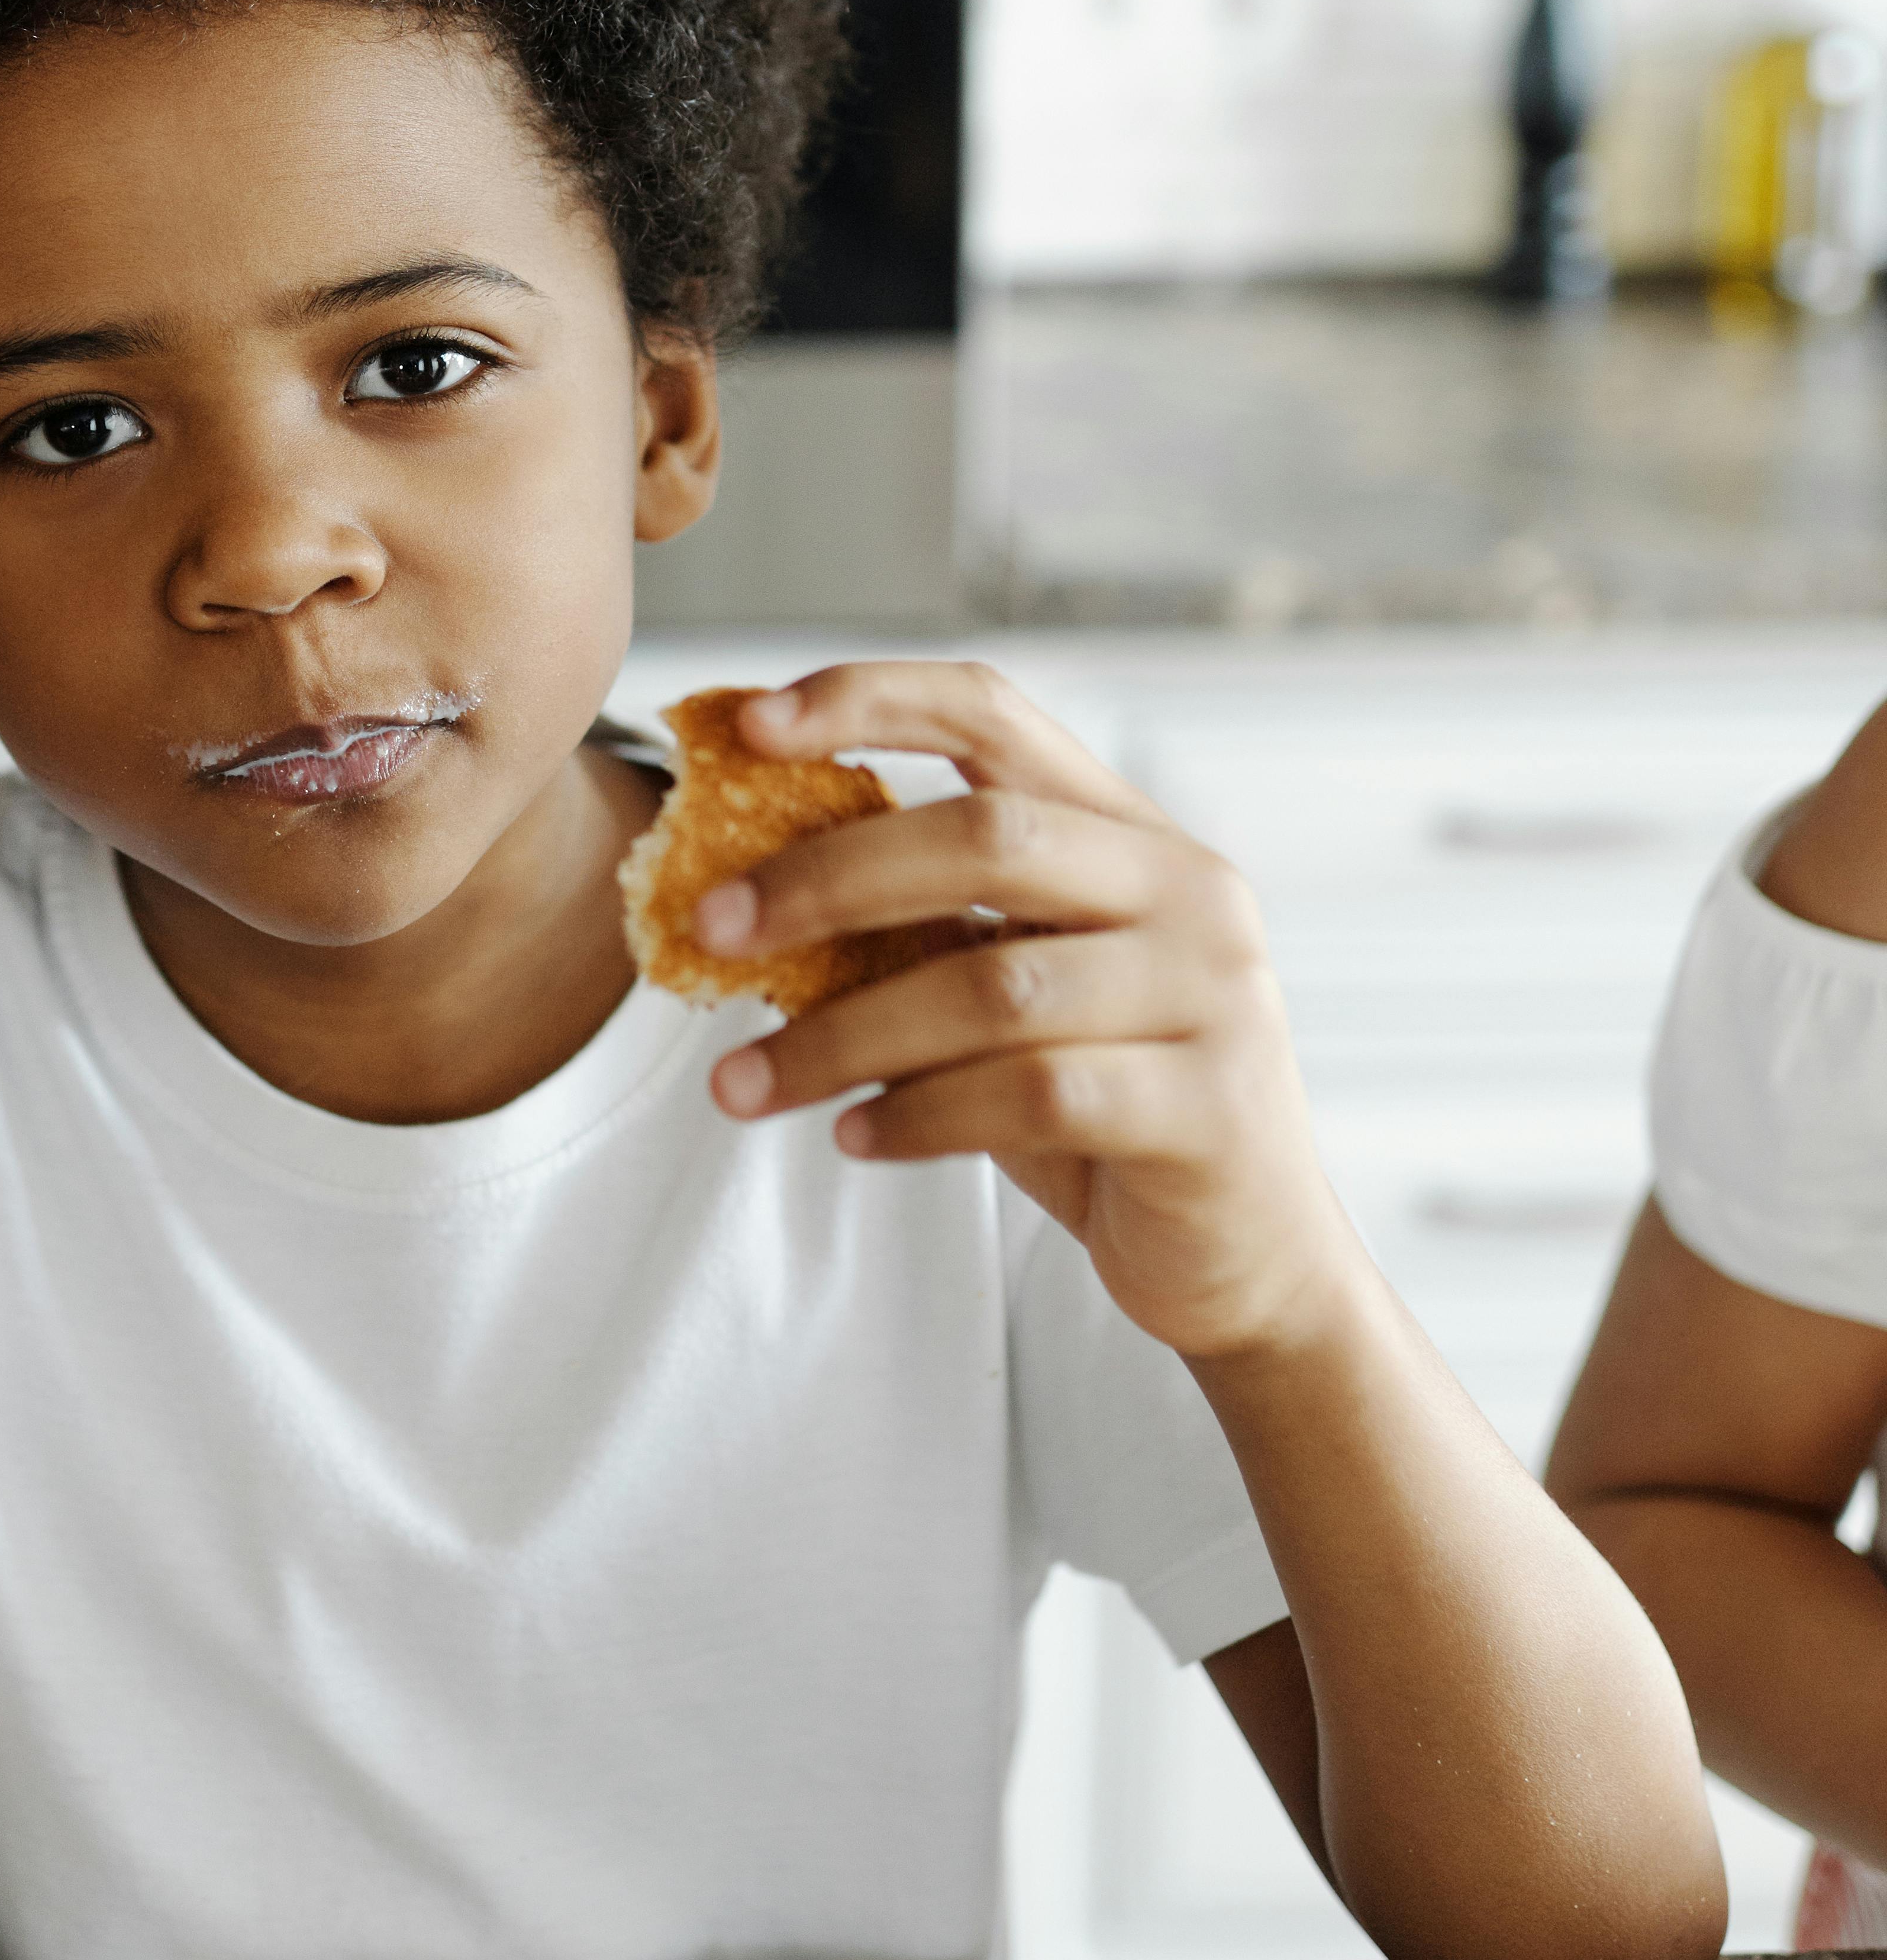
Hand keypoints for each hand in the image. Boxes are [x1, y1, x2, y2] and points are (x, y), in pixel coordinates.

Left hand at [691, 660, 1349, 1363]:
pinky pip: (1030, 1095)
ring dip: (842, 1036)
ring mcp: (1212, 995)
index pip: (996, 716)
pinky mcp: (1207, 1106)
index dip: (870, 700)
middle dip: (826, 880)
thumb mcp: (1018, 996)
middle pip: (984, 839)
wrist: (1248, 1259)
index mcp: (1134, 838)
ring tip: (743, 1084)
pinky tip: (854, 1138)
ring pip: (992, 986)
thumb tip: (745, 895)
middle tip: (710, 927)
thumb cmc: (1105, 1111)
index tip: (749, 725)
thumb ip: (931, 933)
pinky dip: (918, 1116)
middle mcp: (1189, 892)